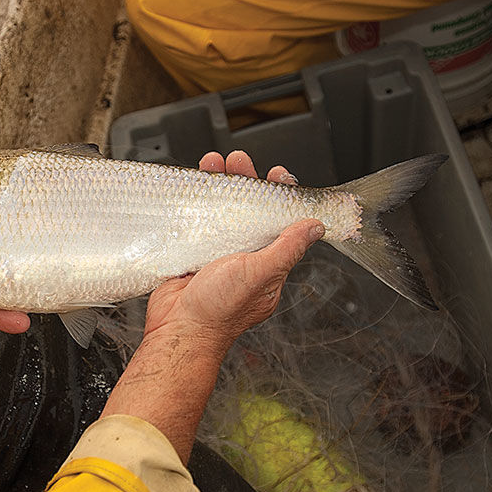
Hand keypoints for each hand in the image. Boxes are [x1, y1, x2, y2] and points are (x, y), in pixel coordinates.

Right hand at [100, 151, 323, 462]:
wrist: (177, 330)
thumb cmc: (218, 311)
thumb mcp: (260, 274)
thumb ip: (287, 249)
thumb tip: (314, 226)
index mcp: (268, 267)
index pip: (281, 224)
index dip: (281, 198)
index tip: (277, 175)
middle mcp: (245, 260)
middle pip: (250, 212)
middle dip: (245, 183)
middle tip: (239, 161)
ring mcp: (217, 257)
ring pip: (223, 214)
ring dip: (220, 188)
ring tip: (213, 164)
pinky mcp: (193, 255)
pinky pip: (198, 223)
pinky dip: (197, 204)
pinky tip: (194, 187)